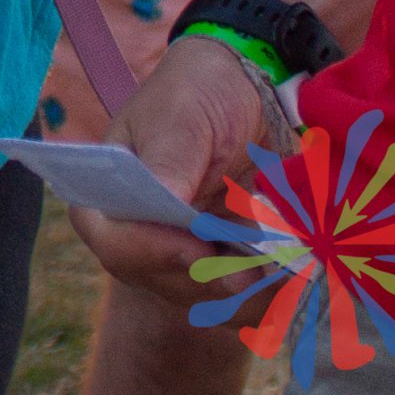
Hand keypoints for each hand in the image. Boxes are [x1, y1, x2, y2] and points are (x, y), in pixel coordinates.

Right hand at [68, 34, 274, 301]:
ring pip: (197, 298)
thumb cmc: (197, 94)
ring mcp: (173, 254)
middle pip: (154, 277)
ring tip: (280, 276)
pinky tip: (288, 283)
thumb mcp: (182, 117)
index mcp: (108, 190)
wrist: (242, 95)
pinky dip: (261, 299)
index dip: (145, 251)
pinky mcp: (214, 266)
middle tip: (252, 270)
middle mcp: (134, 230)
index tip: (195, 247)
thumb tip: (164, 204)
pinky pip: (231, 300)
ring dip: (239, 295)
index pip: (107, 236)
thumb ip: (170, 160)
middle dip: (205, 278)